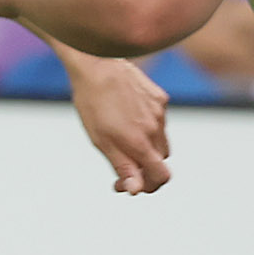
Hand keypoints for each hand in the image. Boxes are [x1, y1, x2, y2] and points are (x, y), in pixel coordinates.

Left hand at [67, 53, 172, 194]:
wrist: (96, 64)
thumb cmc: (92, 104)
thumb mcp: (101, 141)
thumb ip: (122, 166)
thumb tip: (135, 190)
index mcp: (141, 143)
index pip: (161, 176)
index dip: (149, 186)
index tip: (128, 185)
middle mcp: (155, 129)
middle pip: (160, 160)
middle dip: (144, 167)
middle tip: (120, 167)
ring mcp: (160, 111)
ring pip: (160, 140)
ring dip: (145, 147)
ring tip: (119, 138)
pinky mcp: (159, 97)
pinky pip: (158, 119)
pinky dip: (146, 125)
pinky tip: (125, 116)